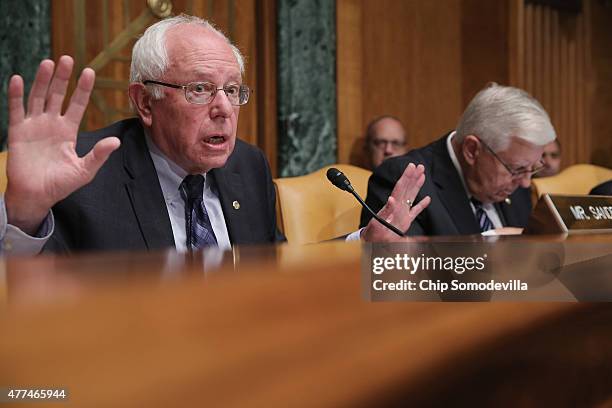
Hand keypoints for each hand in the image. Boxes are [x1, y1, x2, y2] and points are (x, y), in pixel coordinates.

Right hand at [5, 56, 119, 234]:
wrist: (36, 197)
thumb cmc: (61, 185)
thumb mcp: (84, 170)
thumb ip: (98, 155)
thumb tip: (116, 141)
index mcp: (68, 131)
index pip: (77, 105)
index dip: (82, 89)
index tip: (89, 71)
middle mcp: (51, 124)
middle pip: (57, 95)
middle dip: (63, 78)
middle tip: (68, 58)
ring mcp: (34, 126)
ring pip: (38, 97)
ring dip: (43, 81)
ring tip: (49, 63)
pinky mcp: (17, 132)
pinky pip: (16, 110)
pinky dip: (16, 94)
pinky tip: (18, 79)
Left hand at [361, 163, 430, 241]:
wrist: (372, 243)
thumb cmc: (374, 235)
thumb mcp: (379, 223)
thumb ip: (387, 212)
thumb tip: (392, 199)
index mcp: (392, 207)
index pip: (400, 189)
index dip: (406, 177)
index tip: (410, 168)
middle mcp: (397, 208)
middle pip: (405, 189)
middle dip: (412, 177)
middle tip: (418, 165)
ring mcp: (401, 214)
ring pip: (411, 196)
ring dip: (416, 185)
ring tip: (422, 174)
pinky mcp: (405, 222)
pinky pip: (415, 211)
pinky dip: (421, 205)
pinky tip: (427, 198)